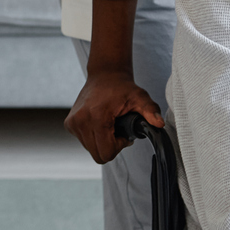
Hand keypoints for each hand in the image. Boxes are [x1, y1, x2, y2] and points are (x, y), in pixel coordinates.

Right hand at [65, 0, 160, 164]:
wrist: (105, 75)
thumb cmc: (122, 87)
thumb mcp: (140, 97)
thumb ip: (150, 111)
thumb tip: (159, 124)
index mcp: (96, 116)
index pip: (106, 152)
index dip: (118, 147)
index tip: (124, 134)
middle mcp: (80, 120)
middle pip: (98, 155)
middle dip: (110, 146)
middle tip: (118, 130)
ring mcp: (73, 123)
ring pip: (91, 150)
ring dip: (102, 142)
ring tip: (110, 125)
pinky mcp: (70, 124)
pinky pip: (84, 142)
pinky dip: (94, 137)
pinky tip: (101, 123)